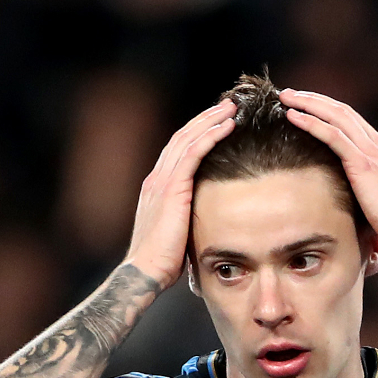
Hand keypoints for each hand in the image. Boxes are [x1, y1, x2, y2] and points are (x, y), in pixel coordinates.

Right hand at [124, 99, 235, 288]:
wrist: (145, 271)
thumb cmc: (162, 261)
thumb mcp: (176, 232)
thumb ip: (187, 219)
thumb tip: (205, 221)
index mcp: (156, 187)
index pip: (177, 151)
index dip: (196, 133)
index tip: (216, 123)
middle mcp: (157, 178)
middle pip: (182, 137)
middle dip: (206, 119)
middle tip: (228, 105)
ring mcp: (163, 181)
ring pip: (188, 139)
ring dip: (211, 120)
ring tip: (232, 108)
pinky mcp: (172, 189)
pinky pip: (193, 153)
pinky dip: (211, 136)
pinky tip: (227, 126)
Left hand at [278, 89, 377, 250]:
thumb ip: (365, 185)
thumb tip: (347, 191)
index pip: (352, 120)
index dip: (328, 109)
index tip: (307, 104)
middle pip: (342, 111)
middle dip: (315, 99)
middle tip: (290, 94)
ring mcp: (372, 152)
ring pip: (336, 116)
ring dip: (309, 104)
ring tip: (286, 98)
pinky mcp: (364, 164)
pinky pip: (333, 136)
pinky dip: (312, 123)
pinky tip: (294, 117)